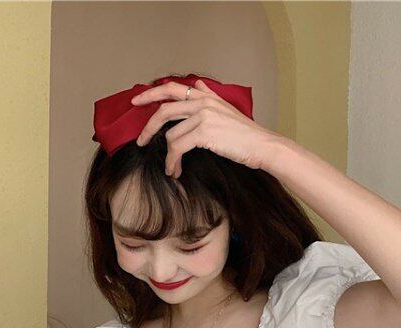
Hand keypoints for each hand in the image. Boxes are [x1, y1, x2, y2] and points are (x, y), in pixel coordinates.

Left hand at [130, 80, 281, 177]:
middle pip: (164, 110)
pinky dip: (173, 161)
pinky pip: (178, 147)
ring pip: (171, 135)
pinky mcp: (204, 132)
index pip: (172, 88)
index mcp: (206, 96)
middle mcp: (203, 102)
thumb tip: (197, 84)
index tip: (136, 101)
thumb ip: (209, 96)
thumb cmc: (247, 135)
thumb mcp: (227, 110)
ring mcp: (203, 116)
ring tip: (171, 168)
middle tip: (141, 141)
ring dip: (168, 156)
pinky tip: (175, 170)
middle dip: (148, 127)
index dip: (151, 93)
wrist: (263, 146)